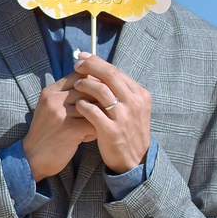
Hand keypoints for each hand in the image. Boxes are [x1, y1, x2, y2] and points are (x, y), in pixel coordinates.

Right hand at [23, 74, 97, 179]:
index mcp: (51, 91)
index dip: (94, 83)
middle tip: (104, 111)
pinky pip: (95, 123)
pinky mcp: (70, 128)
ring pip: (95, 105)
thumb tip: (95, 81)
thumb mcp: (51, 108)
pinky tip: (93, 136)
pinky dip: (97, 130)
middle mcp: (55, 99)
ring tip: (98, 124)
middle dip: (101, 99)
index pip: (79, 75)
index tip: (101, 94)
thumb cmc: (47, 133)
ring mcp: (61, 113)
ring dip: (100, 115)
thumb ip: (67, 95)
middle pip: (89, 88)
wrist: (32, 158)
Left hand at [68, 53, 152, 173]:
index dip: (98, 62)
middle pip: (110, 76)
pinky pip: (92, 111)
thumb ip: (122, 91)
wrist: (134, 160)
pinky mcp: (112, 131)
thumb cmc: (128, 131)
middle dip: (90, 66)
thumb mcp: (134, 108)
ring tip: (76, 84)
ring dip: (85, 84)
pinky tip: (78, 103)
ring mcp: (123, 117)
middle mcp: (134, 103)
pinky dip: (83, 104)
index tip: (84, 57)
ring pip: (101, 90)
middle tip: (77, 64)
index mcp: (140, 95)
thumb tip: (100, 69)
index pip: (117, 71)